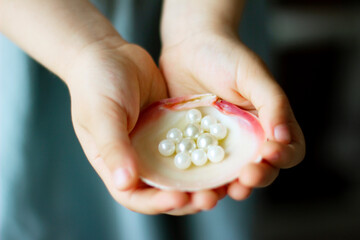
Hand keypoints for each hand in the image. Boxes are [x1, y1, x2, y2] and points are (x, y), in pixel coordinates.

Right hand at [65, 38, 226, 214]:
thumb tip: (125, 184)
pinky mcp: (172, 129)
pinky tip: (224, 154)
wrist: (110, 54)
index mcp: (116, 164)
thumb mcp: (103, 115)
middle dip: (187, 198)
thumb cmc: (96, 84)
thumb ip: (113, 148)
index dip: (157, 203)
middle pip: (164, 190)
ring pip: (182, 172)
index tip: (180, 198)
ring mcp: (156, 145)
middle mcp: (138, 159)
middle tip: (210, 196)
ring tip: (223, 183)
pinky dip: (205, 153)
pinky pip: (191, 146)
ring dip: (202, 181)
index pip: (136, 196)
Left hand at [160, 29, 304, 200]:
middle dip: (256, 178)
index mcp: (267, 122)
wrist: (188, 47)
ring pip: (229, 174)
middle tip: (246, 178)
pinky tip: (193, 183)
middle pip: (260, 168)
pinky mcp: (195, 144)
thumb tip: (284, 137)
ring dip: (227, 187)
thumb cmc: (224, 55)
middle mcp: (246, 138)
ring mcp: (220, 144)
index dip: (283, 157)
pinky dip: (199, 178)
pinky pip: (200, 166)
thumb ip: (273, 103)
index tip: (270, 152)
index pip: (287, 149)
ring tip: (221, 191)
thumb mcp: (253, 74)